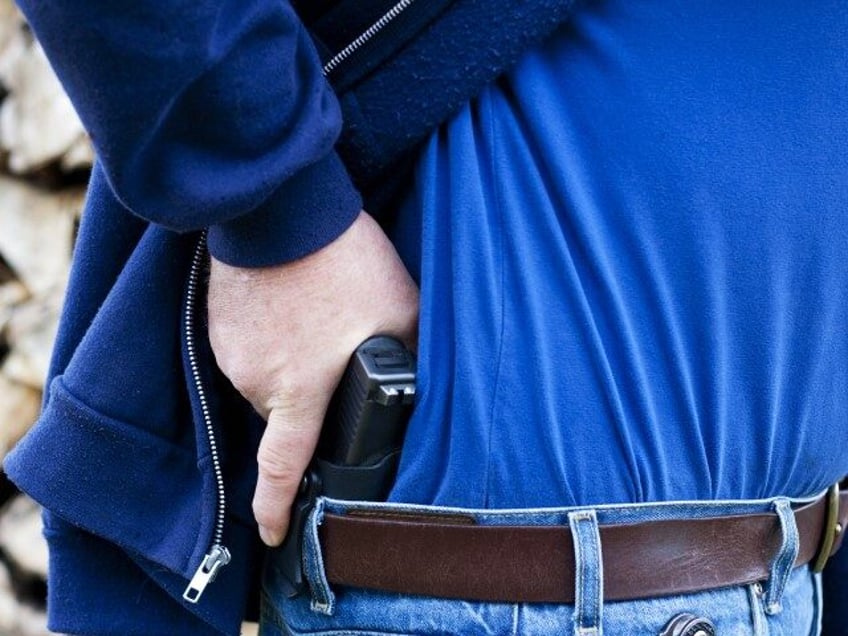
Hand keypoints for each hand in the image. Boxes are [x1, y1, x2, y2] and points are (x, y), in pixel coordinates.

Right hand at [207, 211, 418, 545]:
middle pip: (284, 415)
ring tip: (318, 320)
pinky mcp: (217, 322)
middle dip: (309, 400)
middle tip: (336, 357)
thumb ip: (411, 356)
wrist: (284, 208)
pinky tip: (296, 306)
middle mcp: (256, 380)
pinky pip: (248, 349)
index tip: (274, 534)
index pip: (282, 467)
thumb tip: (427, 380)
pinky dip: (272, 339)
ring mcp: (230, 350)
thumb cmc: (345, 261)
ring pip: (267, 379)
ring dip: (292, 364)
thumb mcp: (401, 310)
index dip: (275, 508)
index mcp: (298, 389)